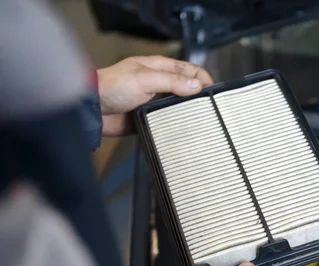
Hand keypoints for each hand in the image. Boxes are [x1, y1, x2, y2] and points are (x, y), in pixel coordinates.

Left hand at [97, 56, 213, 135]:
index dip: (204, 79)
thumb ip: (172, 81)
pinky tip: (186, 132)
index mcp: (160, 68)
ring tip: (202, 122)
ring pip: (181, 107)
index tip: (213, 94)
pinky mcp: (152, 118)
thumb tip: (198, 85)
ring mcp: (156, 102)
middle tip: (210, 110)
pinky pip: (170, 122)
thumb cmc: (113, 87)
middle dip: (200, 98)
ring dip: (190, 113)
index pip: (191, 70)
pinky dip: (178, 126)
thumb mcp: (144, 79)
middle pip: (188, 89)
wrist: (92, 110)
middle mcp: (161, 84)